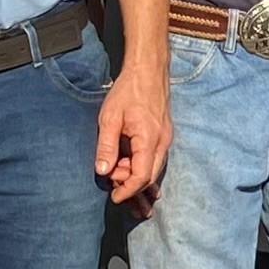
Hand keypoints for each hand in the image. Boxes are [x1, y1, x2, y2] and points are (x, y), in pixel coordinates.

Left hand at [97, 63, 170, 202]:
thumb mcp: (110, 118)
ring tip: (119, 177)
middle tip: (112, 182)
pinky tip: (131, 167)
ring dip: (136, 176)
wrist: (148, 70)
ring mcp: (166, 138)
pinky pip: (156, 158)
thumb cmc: (128, 91)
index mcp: (149, 140)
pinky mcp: (164, 134)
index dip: (127, 191)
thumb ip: (106, 146)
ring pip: (154, 168)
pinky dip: (143, 166)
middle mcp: (163, 143)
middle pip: (150, 177)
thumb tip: (102, 171)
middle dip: (131, 185)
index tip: (114, 198)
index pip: (141, 177)